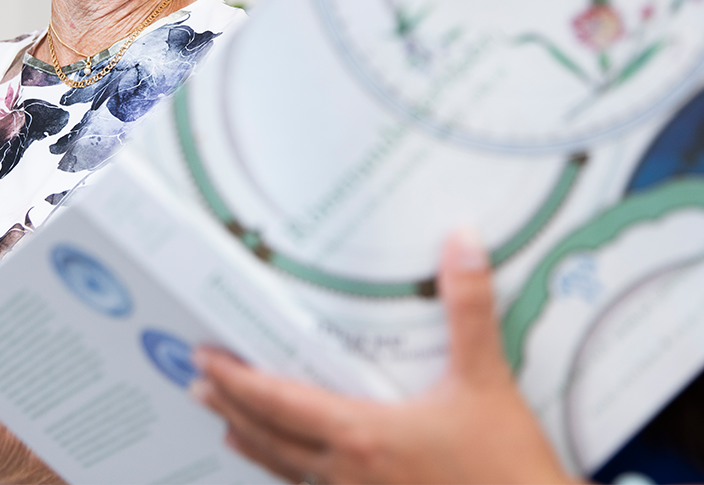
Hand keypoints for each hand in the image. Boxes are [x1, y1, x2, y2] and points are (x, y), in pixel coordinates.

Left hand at [193, 230, 579, 484]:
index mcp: (361, 435)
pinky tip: (292, 474)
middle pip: (268, 436)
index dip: (235, 380)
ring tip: (226, 428)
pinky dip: (289, 477)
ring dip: (252, 444)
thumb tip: (461, 242)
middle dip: (230, 407)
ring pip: (286, 471)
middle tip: (197, 385)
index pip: (278, 401)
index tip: (204, 360)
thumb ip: (469, 308)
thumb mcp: (486, 381)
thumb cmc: (505, 467)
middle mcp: (346, 473)